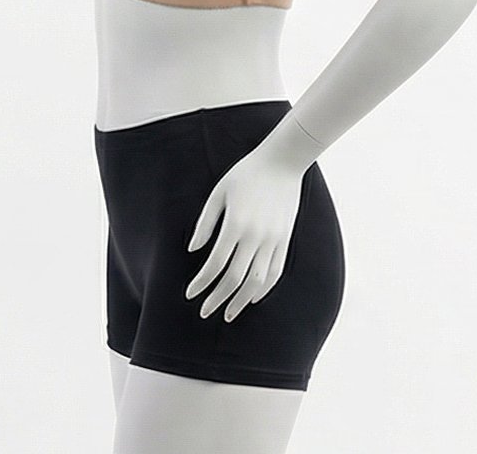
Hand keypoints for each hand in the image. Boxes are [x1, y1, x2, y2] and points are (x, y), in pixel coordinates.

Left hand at [185, 144, 304, 323]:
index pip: (215, 264)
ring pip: (257, 281)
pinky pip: (276, 272)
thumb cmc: (245, 174)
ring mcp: (273, 239)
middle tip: (204, 312)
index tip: (190, 294)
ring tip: (228, 314)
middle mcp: (256, 236)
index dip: (201, 282)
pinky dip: (264, 289)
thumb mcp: (218, 193)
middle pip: (235, 278)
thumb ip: (205, 223)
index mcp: (235, 224)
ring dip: (241, 301)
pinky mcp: (285, 239)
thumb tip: (193, 250)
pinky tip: (253, 298)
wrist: (282, 162)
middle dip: (218, 299)